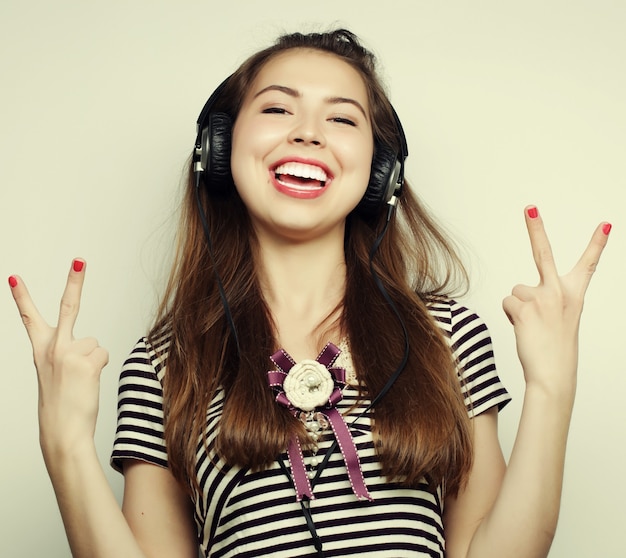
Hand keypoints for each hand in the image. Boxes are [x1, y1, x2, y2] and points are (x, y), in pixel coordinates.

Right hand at [8, 259, 108, 459]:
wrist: (62, 432)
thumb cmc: (61, 406)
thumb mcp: (55, 376)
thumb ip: (64, 354)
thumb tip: (89, 345)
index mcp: (40, 351)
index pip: (29, 319)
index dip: (22, 297)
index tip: (13, 277)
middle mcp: (52, 347)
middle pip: (68, 306)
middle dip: (74, 280)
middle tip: (79, 259)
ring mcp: (68, 352)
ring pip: (94, 343)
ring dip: (92, 360)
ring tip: (79, 381)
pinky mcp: (85, 360)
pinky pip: (102, 353)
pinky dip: (99, 366)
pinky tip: (87, 382)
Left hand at [502, 206, 609, 397]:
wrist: (554, 374)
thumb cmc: (555, 348)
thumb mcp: (560, 319)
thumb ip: (547, 299)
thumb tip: (520, 293)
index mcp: (574, 294)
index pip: (588, 264)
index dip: (597, 243)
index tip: (606, 224)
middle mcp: (560, 291)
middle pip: (543, 252)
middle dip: (536, 227)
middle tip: (530, 206)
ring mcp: (542, 297)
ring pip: (516, 291)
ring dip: (518, 307)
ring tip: (532, 326)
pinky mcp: (524, 306)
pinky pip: (507, 302)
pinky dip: (511, 315)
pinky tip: (524, 329)